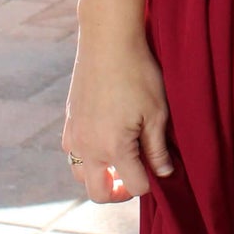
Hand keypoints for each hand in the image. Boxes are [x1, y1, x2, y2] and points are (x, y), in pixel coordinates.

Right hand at [62, 28, 175, 204]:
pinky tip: (103, 139)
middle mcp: (88, 148)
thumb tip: (164, 173)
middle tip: (136, 176)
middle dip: (119, 192)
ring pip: (81, 175)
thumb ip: (158, 148)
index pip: (135, 186)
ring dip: (99, 176)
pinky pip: (72, 152)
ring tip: (120, 160)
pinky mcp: (69, 120)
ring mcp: (75, 135)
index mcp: (113, 148)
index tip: (159, 168)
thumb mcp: (157, 112)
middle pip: (98, 193)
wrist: (108, 40)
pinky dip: (86, 155)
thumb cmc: (137, 73)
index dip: (151, 183)